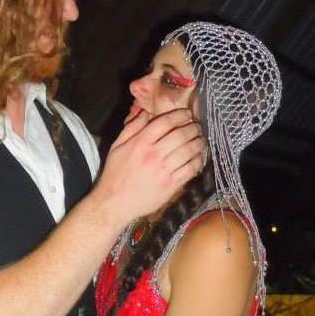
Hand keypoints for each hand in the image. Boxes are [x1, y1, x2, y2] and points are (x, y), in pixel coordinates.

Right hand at [95, 108, 204, 224]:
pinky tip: (198, 158)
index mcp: (140, 143)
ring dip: (199, 143)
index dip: (180, 114)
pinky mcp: (170, 185)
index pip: (165, 122)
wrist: (114, 203)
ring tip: (201, 140)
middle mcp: (153, 155)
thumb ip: (131, 128)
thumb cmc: (115, 175)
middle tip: (197, 126)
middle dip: (193, 127)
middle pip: (181, 134)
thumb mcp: (117, 147)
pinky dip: (198, 161)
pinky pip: (190, 169)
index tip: (187, 113)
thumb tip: (145, 112)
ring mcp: (163, 171)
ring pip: (189, 150)